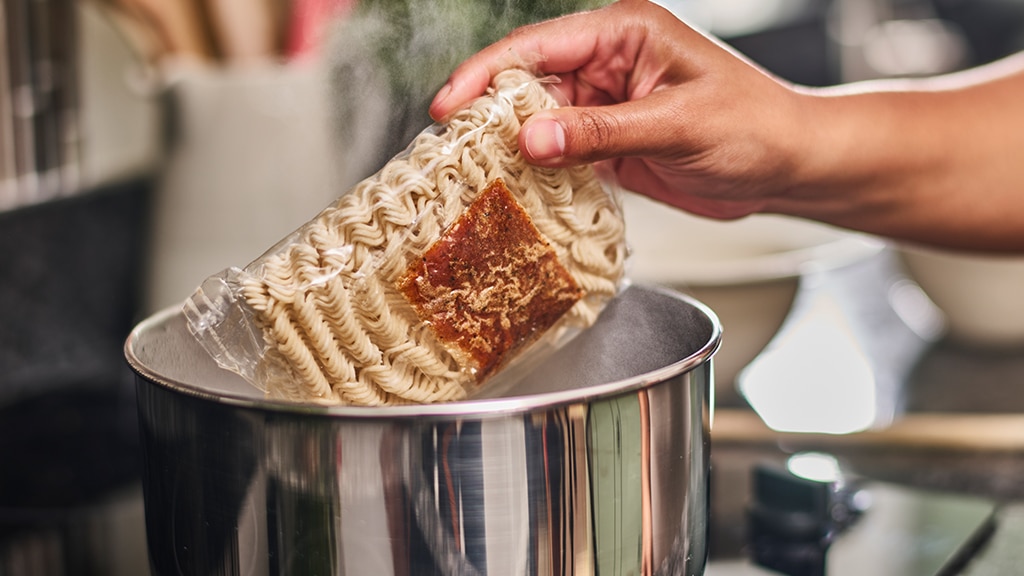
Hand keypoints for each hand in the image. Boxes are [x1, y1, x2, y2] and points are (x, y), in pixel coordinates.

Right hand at [429, 0, 809, 219]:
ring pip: (538, 123)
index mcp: (623, 33)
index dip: (487, 74)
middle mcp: (607, 64)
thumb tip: (530, 137)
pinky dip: (538, 174)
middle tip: (452, 153)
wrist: (788, 167)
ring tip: (475, 179)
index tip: (449, 107)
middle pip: (528, 85)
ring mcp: (605, 106)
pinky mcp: (608, 143)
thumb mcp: (677, 125)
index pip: (538, 46)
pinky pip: (559, 154)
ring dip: (511, 150)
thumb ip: (601, 132)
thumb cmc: (754, 127)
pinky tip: (517, 193)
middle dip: (489, 115)